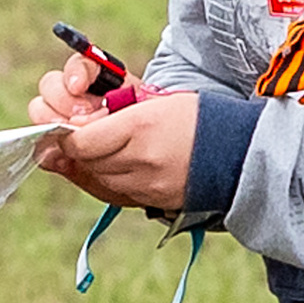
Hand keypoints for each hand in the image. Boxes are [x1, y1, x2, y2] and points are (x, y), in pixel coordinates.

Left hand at [29, 81, 199, 212]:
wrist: (237, 150)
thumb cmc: (195, 117)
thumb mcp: (153, 102)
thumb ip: (111, 115)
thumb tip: (69, 133)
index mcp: (140, 125)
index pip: (81, 141)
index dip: (67, 136)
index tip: (67, 128)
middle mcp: (141, 158)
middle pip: (87, 162)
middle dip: (78, 150)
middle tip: (80, 138)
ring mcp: (147, 184)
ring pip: (99, 179)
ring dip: (91, 166)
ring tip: (100, 151)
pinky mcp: (153, 200)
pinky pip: (115, 194)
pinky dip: (107, 181)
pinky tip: (112, 169)